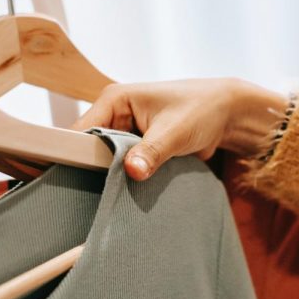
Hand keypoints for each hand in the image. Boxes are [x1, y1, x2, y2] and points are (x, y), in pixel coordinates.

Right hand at [72, 78, 286, 180]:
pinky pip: (122, 166)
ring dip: (112, 176)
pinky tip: (125, 195)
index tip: (70, 181)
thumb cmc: (201, 109)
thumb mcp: (175, 130)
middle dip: (94, 170)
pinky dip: (126, 178)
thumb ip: (152, 151)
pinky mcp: (136, 146)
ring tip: (110, 198)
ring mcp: (124, 132)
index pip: (81, 131)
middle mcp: (114, 114)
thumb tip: (132, 171)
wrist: (227, 114)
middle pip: (89, 149)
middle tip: (94, 196)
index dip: (74, 155)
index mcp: (114, 100)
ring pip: (105, 160)